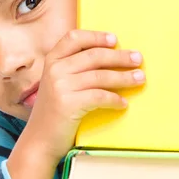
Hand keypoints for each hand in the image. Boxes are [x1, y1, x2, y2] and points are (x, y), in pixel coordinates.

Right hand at [25, 30, 144, 164]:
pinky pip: (99, 96)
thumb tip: (109, 60)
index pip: (74, 38)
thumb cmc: (54, 114)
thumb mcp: (56, 86)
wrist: (38, 142)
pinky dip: (114, 99)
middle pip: (93, 55)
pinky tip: (123, 103)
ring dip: (124, 77)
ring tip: (140, 79)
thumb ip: (72, 71)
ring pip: (100, 76)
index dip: (96, 36)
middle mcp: (54, 70)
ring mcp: (60, 86)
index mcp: (51, 61)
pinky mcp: (68, 104)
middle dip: (119, 56)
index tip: (115, 40)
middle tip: (138, 58)